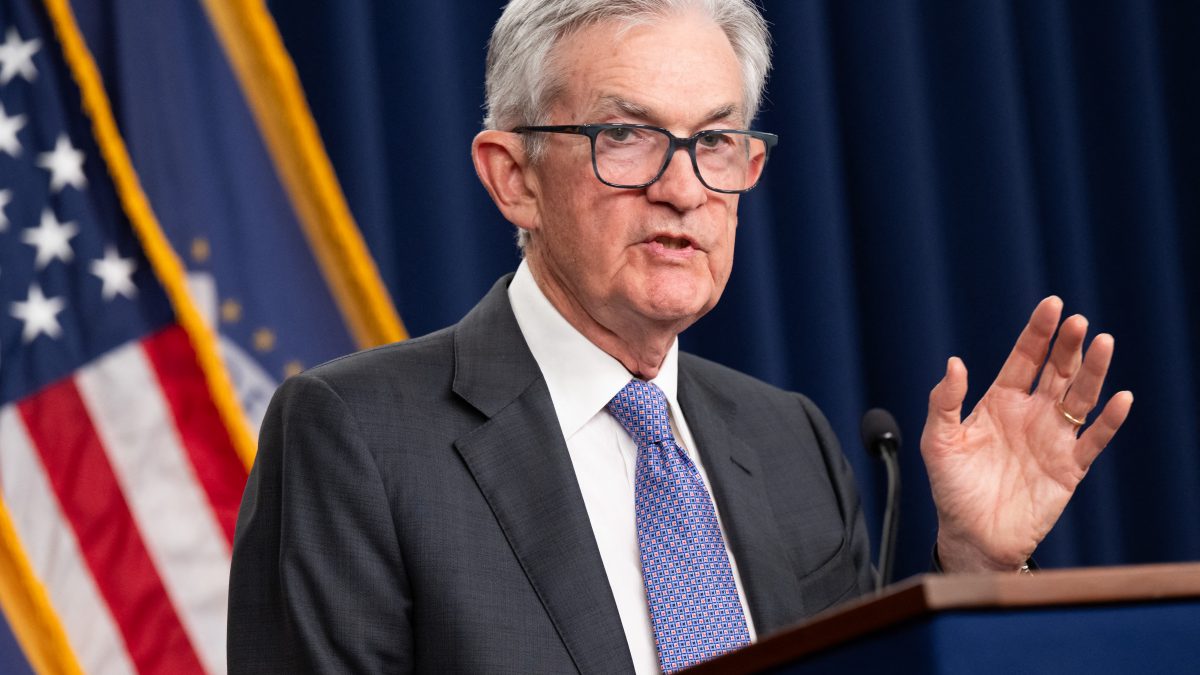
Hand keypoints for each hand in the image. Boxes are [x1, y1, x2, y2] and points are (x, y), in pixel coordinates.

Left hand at [920, 297, 1132, 571]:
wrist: (970, 535)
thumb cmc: (951, 487)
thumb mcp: (938, 441)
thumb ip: (944, 401)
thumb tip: (954, 362)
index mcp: (1000, 401)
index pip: (1024, 358)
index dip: (1038, 332)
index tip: (1052, 305)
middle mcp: (1030, 413)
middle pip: (1057, 370)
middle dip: (1068, 345)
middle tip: (1079, 322)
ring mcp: (1053, 438)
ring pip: (1081, 397)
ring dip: (1093, 372)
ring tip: (1104, 344)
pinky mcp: (1069, 467)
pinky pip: (1094, 439)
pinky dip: (1109, 420)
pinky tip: (1119, 398)